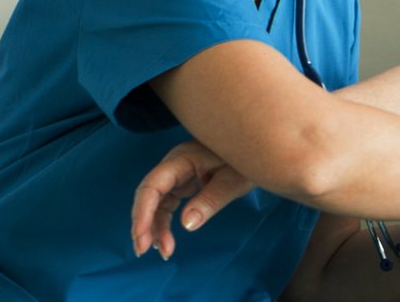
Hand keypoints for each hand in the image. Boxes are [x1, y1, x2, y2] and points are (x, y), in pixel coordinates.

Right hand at [130, 138, 254, 258]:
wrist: (258, 147)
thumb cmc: (247, 158)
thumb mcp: (233, 180)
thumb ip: (210, 200)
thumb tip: (187, 224)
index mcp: (181, 159)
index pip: (153, 186)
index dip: (143, 212)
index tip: (141, 236)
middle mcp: (174, 165)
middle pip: (149, 195)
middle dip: (143, 223)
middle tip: (143, 250)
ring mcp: (178, 174)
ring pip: (157, 202)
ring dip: (154, 227)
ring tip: (163, 252)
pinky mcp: (184, 182)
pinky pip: (168, 204)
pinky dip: (165, 223)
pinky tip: (166, 241)